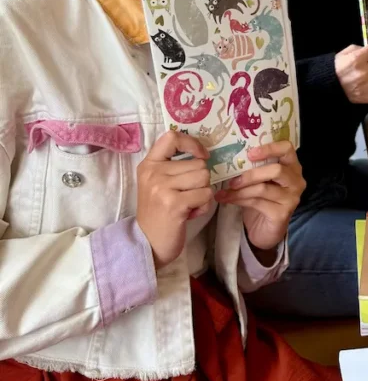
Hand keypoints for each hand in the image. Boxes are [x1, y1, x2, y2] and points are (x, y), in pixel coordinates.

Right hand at [136, 130, 213, 268]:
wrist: (147, 243)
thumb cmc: (158, 212)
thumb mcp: (158, 183)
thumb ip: (174, 166)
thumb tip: (203, 153)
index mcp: (149, 164)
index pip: (172, 137)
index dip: (192, 143)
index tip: (201, 156)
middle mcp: (154, 172)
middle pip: (198, 163)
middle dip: (200, 181)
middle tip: (187, 196)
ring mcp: (163, 187)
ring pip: (205, 178)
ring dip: (203, 193)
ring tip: (188, 204)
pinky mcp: (175, 203)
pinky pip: (206, 194)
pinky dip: (204, 206)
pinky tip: (190, 213)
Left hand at [215, 141, 304, 259]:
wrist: (266, 229)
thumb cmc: (262, 199)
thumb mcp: (260, 180)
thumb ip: (254, 167)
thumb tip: (230, 156)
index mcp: (292, 166)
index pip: (287, 149)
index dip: (270, 148)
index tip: (250, 153)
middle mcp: (296, 181)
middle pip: (276, 170)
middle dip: (251, 174)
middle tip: (232, 179)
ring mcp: (291, 198)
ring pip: (263, 188)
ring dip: (240, 190)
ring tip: (224, 191)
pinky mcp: (282, 213)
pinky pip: (257, 202)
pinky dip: (239, 200)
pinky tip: (227, 199)